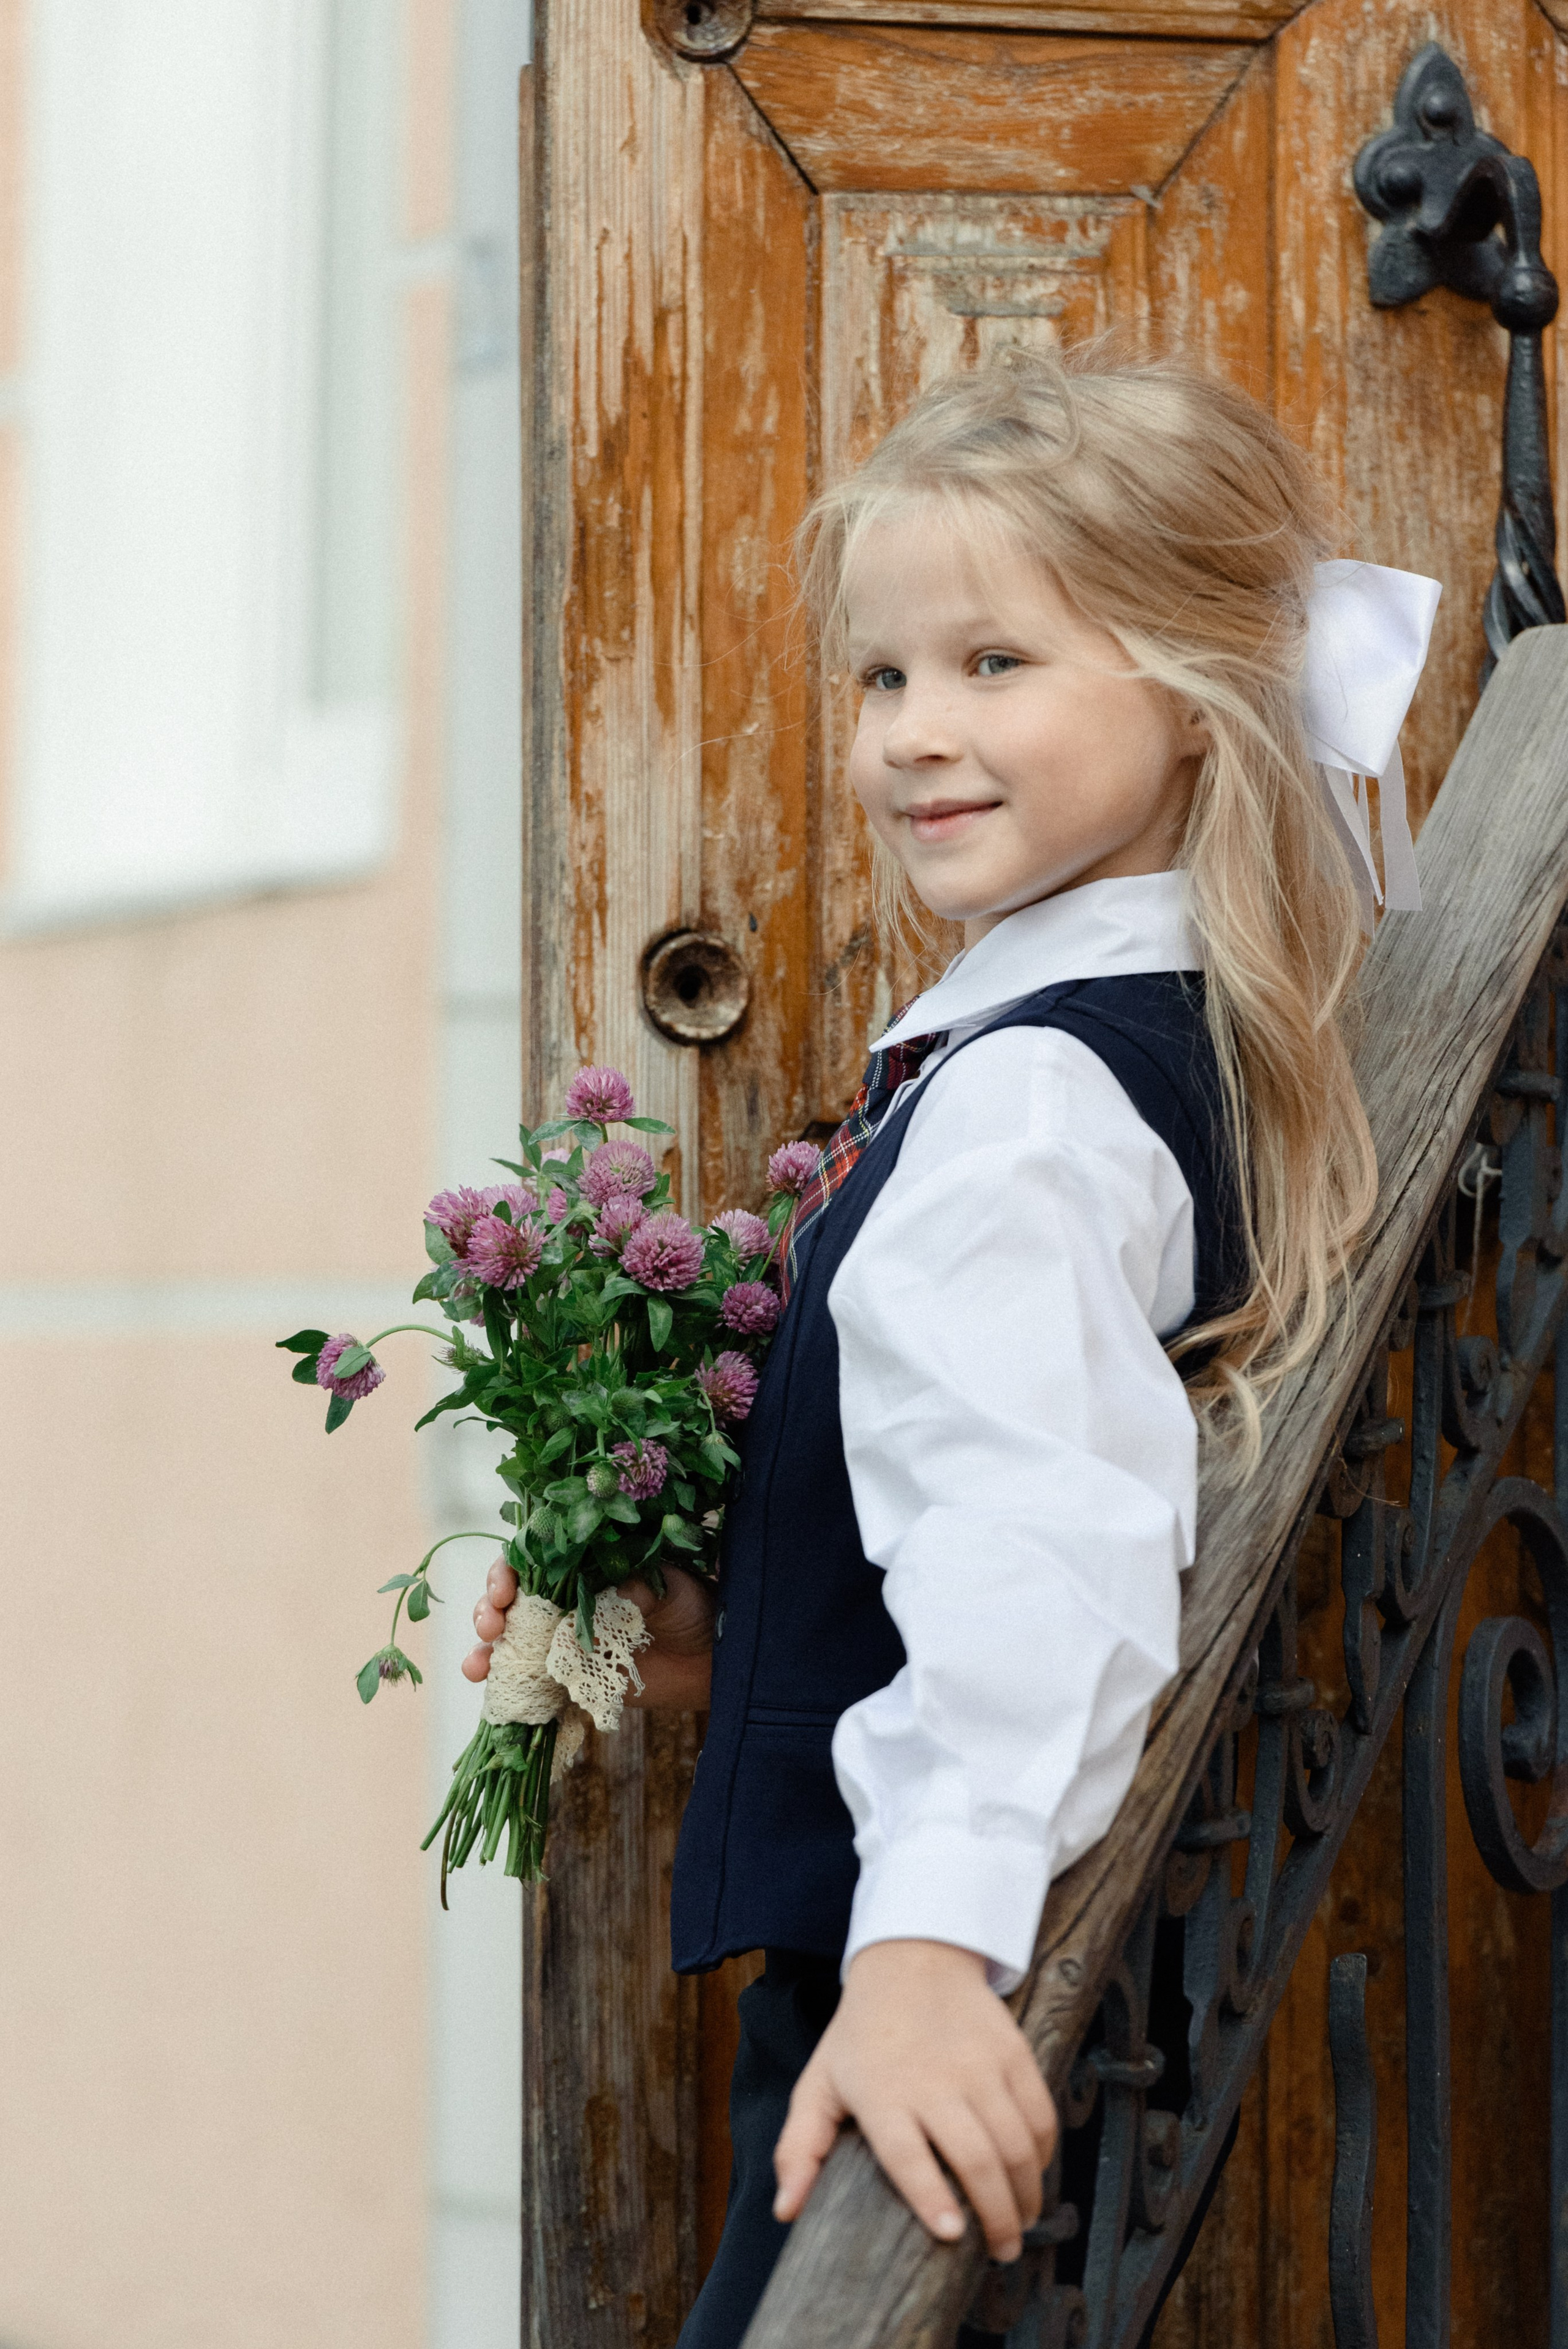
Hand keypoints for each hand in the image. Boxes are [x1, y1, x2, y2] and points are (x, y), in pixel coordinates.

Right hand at [461, 1558, 715, 1709]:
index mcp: (584, 1567)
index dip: (509, 1570)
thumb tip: (612, 1595)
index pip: (533, 1560)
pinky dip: (504, 1684)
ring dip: (485, 1649)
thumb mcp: (670, 1586)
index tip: (505, 1589)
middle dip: (489, 1609)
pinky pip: (530, 1680)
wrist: (713, 1658)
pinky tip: (486, 1686)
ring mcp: (565, 1641)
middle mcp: (566, 1600)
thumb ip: (639, 1587)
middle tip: (493, 1626)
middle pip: (511, 1599)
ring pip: (510, 1640)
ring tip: (478, 1665)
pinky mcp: (572, 1677)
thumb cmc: (693, 1606)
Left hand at [772, 1940, 1056, 2262]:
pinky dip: (1044, 2152)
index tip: (952, 2235)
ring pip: (1016, 2143)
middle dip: (997, 2216)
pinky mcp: (1012, 2051)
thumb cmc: (860, 2036)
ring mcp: (979, 2064)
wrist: (911, 1961)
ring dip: (1027, 2193)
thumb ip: (800, 2148)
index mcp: (881, 2094)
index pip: (908, 2156)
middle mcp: (934, 2080)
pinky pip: (1040, 2113)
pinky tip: (1034, 2175)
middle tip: (1003, 2253)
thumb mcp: (820, 2085)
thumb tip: (785, 2211)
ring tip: (1021, 2224)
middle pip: (975, 2158)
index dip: (931, 2198)